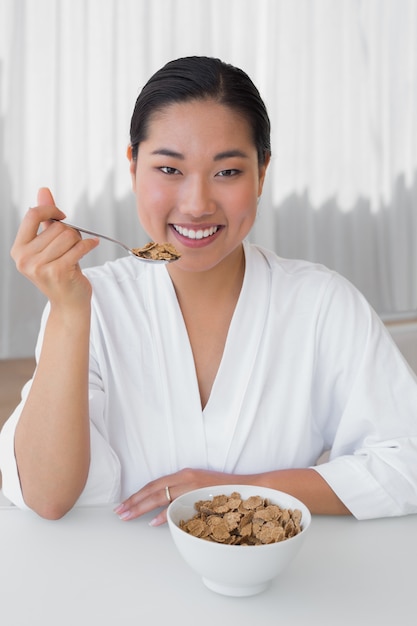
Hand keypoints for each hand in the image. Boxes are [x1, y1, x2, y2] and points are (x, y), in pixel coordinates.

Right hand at [11, 188, 98, 307]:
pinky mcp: (59, 272)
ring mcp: (41, 267)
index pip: (32, 215)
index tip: (62, 217)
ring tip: (78, 251)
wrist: (68, 303)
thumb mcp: (48, 245)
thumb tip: (43, 190)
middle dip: (70, 232)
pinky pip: (79, 246)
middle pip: (56, 227)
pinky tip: (92, 245)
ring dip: (79, 240)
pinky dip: (90, 244)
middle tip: (72, 246)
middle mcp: (25, 259)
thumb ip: (44, 218)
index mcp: (18, 250)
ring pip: (69, 235)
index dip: (50, 210)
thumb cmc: (59, 272)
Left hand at [114, 468, 238, 525]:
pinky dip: (163, 513)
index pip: (155, 484)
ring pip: (160, 495)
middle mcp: (186, 477)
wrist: (250, 489)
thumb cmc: (225, 492)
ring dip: (142, 507)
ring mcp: (192, 485)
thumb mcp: (200, 489)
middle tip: (119, 512)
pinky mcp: (200, 495)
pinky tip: (153, 522)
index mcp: (184, 474)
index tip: (124, 504)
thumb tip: (163, 512)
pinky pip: (177, 505)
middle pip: (153, 489)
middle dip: (134, 501)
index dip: (138, 494)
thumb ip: (182, 497)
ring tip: (128, 516)